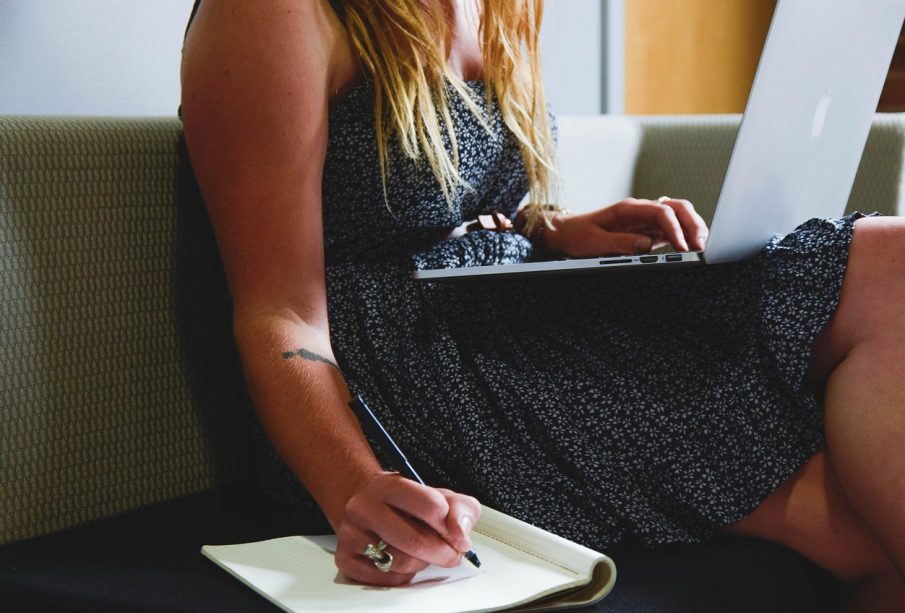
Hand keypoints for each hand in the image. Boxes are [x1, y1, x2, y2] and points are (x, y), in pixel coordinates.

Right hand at [335, 472, 480, 585]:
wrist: (367, 507)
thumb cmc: (407, 505)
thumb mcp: (439, 496)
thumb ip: (460, 509)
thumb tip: (460, 534)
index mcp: (388, 484)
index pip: (430, 506)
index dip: (450, 526)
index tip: (455, 534)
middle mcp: (364, 506)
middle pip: (415, 540)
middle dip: (443, 553)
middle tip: (451, 554)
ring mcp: (351, 533)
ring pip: (402, 562)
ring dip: (422, 563)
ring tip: (422, 552)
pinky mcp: (346, 558)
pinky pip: (387, 578)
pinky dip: (404, 575)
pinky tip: (403, 559)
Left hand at [542, 198, 708, 257]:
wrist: (567, 233)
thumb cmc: (578, 235)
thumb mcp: (594, 242)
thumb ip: (619, 243)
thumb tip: (645, 246)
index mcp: (629, 209)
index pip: (661, 211)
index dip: (675, 228)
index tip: (682, 247)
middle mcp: (642, 211)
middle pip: (677, 208)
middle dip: (693, 224)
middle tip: (702, 246)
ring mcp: (647, 221)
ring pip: (679, 217)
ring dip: (693, 229)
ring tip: (702, 248)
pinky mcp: (649, 233)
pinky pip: (673, 230)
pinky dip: (686, 237)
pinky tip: (692, 249)